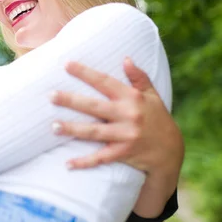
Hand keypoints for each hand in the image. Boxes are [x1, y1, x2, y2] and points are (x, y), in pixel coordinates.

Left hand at [50, 58, 183, 174]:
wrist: (170, 150)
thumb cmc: (157, 118)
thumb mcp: (152, 95)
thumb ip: (139, 77)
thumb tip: (126, 58)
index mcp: (132, 98)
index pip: (104, 82)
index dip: (85, 73)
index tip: (66, 64)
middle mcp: (128, 115)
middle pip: (94, 107)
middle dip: (71, 101)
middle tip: (50, 96)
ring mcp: (125, 136)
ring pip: (94, 132)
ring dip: (72, 129)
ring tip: (53, 127)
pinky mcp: (123, 154)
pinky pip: (100, 158)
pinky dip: (84, 162)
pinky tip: (67, 164)